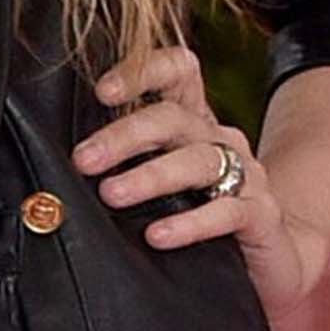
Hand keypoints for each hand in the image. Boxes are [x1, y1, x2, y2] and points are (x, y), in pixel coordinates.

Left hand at [71, 43, 329, 320]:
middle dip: (124, 136)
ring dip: (151, 176)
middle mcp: (221, 139)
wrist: (274, 260)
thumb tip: (56, 169)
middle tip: (84, 160)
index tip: (102, 91)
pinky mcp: (261, 215)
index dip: (143, 71)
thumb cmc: (200, 215)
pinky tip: (158, 236)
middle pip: (173, 118)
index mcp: (195, 121)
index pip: (178, 71)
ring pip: (199, 161)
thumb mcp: (162, 183)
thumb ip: (123, 167)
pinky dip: (190, 223)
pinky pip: (227, 212)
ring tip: (112, 194)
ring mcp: (247, 175)